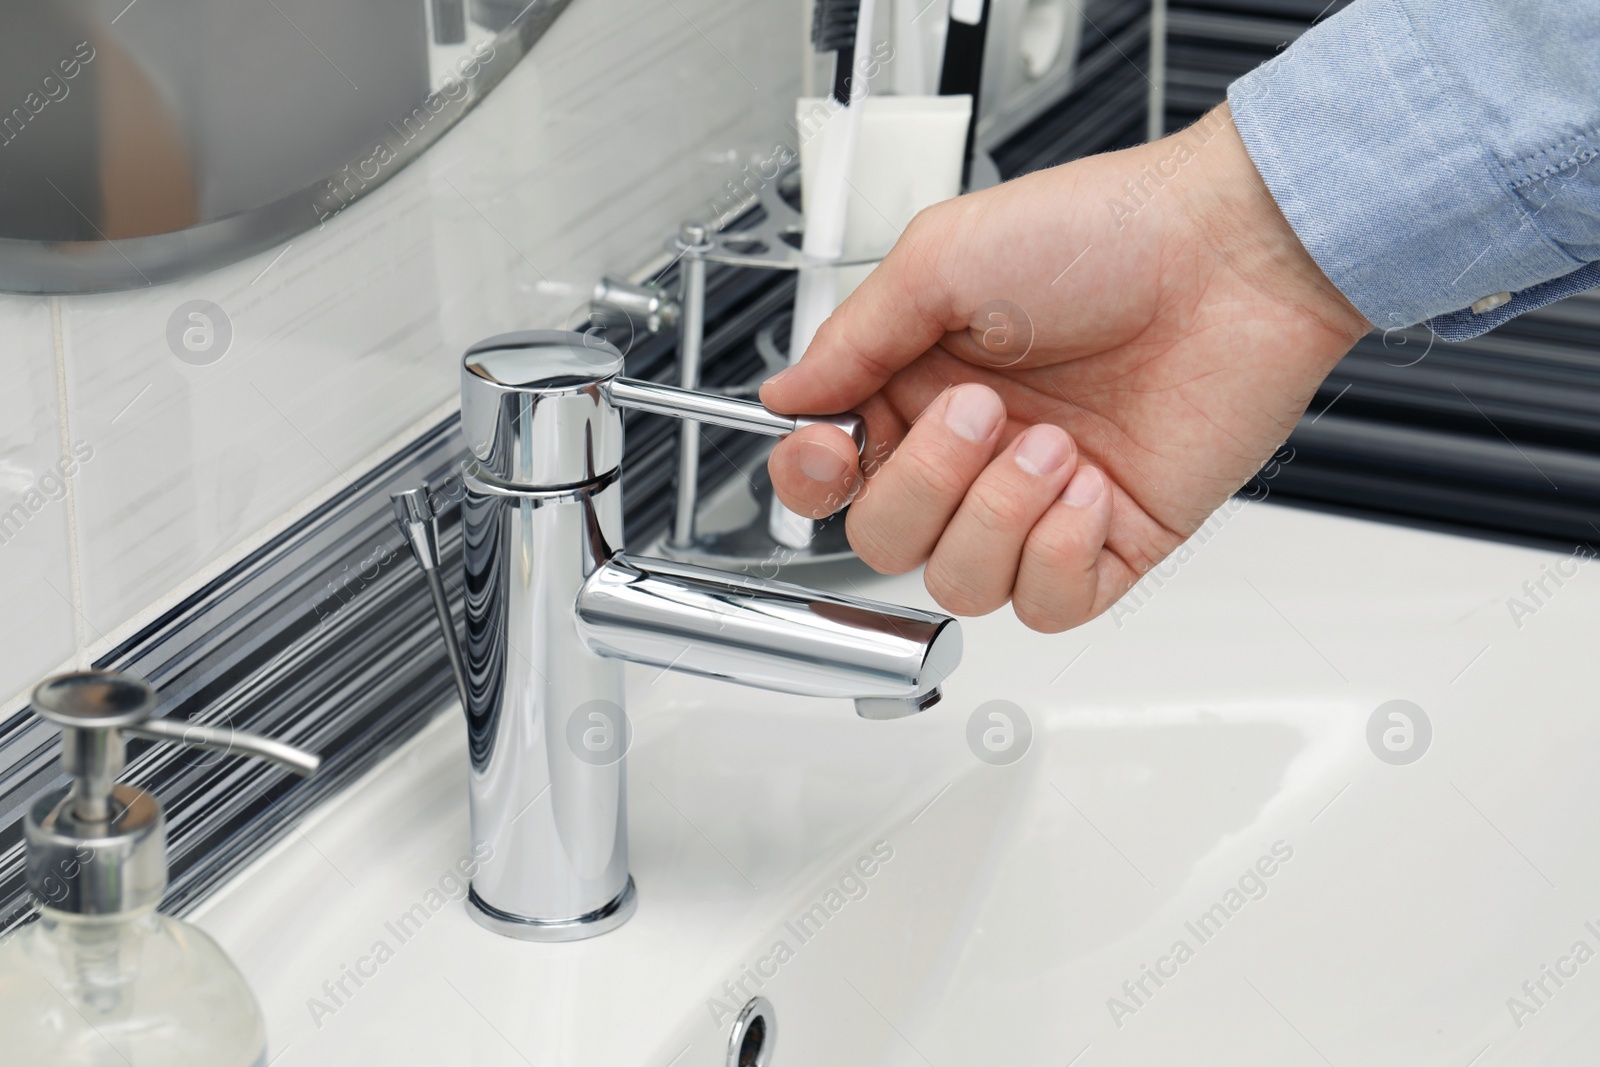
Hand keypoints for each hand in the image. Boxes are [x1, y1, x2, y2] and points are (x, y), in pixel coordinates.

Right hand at [761, 104, 1369, 632]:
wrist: (1232, 255)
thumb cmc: (1104, 233)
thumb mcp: (943, 258)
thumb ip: (853, 337)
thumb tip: (785, 397)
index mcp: (919, 388)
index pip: (832, 476)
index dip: (812, 481)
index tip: (830, 451)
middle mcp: (972, 455)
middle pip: (883, 543)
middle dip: (923, 486)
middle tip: (983, 411)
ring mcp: (1038, 504)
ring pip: (959, 585)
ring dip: (997, 515)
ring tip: (1054, 443)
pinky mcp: (1110, 541)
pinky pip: (1045, 606)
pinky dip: (1055, 555)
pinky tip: (1088, 487)